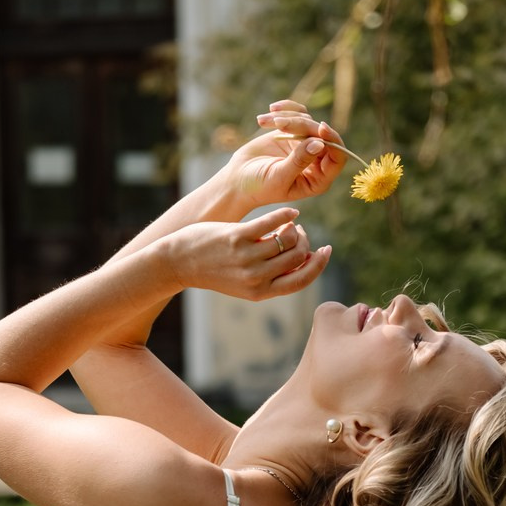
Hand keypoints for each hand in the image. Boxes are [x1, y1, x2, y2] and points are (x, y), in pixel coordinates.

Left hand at [159, 206, 331, 301]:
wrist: (179, 262)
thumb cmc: (214, 270)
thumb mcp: (244, 284)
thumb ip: (270, 275)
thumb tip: (301, 257)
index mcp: (260, 292)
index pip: (301, 281)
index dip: (318, 266)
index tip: (326, 251)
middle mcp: (255, 278)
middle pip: (297, 257)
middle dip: (304, 243)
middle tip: (298, 233)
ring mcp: (246, 258)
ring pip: (287, 240)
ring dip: (294, 229)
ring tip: (290, 225)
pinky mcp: (237, 237)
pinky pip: (271, 223)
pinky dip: (286, 215)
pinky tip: (291, 213)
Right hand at [220, 100, 348, 210]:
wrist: (238, 180)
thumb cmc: (259, 187)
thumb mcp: (279, 177)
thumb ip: (299, 161)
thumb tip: (319, 143)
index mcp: (319, 179)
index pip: (338, 157)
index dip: (334, 141)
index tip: (321, 128)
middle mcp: (316, 161)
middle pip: (321, 135)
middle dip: (301, 126)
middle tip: (278, 125)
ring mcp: (305, 145)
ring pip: (308, 121)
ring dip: (287, 118)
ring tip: (263, 122)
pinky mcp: (292, 133)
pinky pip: (297, 114)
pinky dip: (285, 109)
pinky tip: (271, 109)